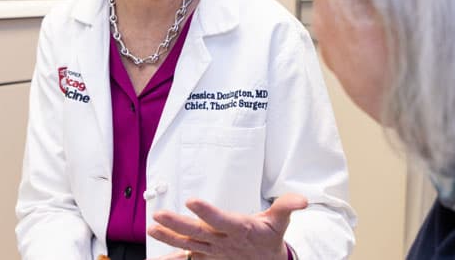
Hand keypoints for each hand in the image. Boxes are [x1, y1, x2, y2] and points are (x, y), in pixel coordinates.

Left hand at [146, 193, 307, 259]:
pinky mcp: (208, 256)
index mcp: (240, 229)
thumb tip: (302, 200)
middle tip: (159, 215)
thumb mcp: (280, 220)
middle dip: (177, 225)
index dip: (207, 212)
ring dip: (169, 238)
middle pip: (198, 233)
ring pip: (188, 244)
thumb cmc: (270, 237)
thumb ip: (287, 206)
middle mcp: (223, 241)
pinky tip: (158, 258)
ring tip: (152, 229)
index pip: (221, 219)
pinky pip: (188, 257)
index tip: (192, 201)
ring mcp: (213, 251)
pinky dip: (173, 257)